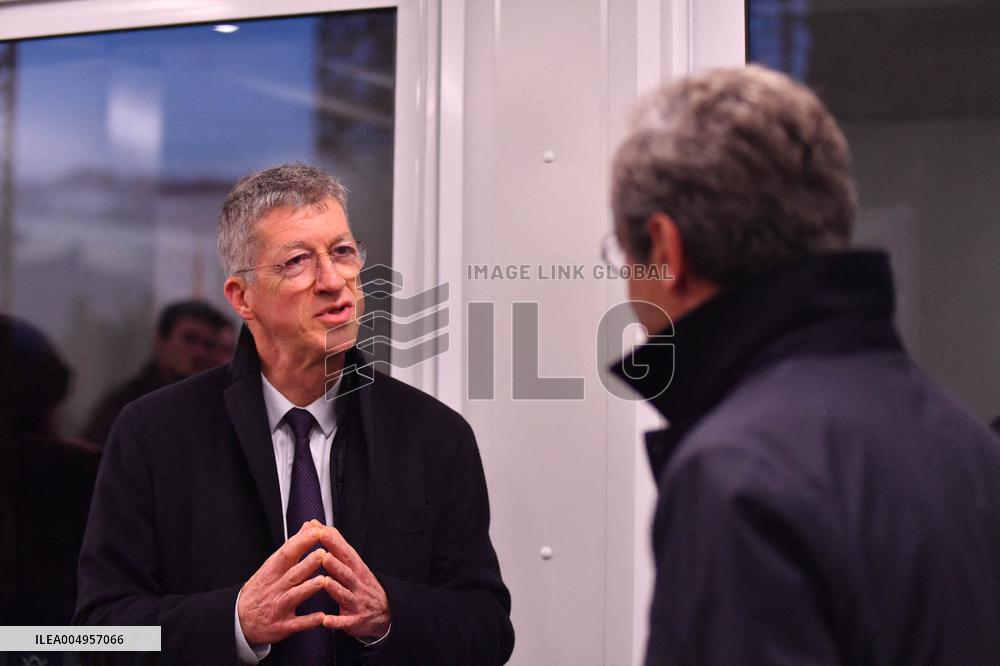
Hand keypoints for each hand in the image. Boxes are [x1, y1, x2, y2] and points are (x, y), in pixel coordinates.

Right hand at [237, 522, 335, 644]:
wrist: (240, 620)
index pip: (286, 553)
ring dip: (307, 589)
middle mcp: (275, 588)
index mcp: (272, 571)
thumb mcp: (272, 566)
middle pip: (292, 574)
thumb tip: (309, 526)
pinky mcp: (282, 626)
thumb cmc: (262, 588)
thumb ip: (293, 547)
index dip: (301, 542)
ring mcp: (278, 607)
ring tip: (322, 581)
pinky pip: (296, 624)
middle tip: (323, 553)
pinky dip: (308, 621)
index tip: (316, 531)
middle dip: (307, 564)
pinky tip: (322, 617)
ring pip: (294, 596)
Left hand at [313, 520, 391, 638]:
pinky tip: (326, 621)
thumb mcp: (352, 563)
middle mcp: (357, 583)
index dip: (332, 541)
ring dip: (336, 588)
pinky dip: (336, 621)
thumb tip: (315, 524)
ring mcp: (357, 601)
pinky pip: (345, 622)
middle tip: (323, 555)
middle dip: (335, 564)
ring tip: (325, 582)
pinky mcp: (355, 620)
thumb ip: (333, 544)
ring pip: (345, 594)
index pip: (344, 551)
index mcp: (355, 568)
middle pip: (346, 572)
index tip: (320, 531)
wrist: (384, 612)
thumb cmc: (361, 584)